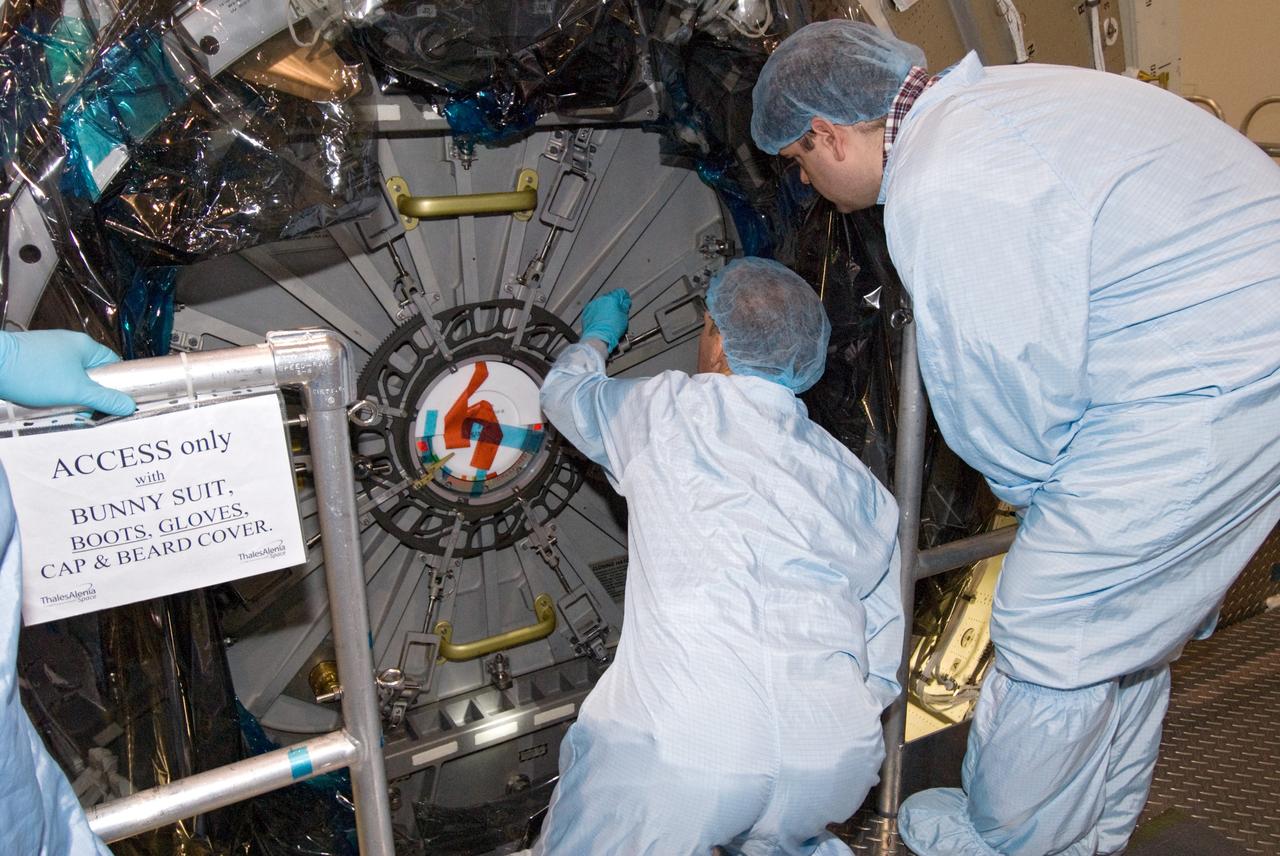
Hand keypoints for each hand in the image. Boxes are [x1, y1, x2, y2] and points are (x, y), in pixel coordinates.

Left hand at [0, 330, 135, 415]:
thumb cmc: (31, 372)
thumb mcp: (75, 391)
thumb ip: (105, 399)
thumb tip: (129, 405)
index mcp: (85, 345)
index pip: (113, 365)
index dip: (116, 384)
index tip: (114, 401)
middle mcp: (68, 344)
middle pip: (91, 373)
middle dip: (89, 393)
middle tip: (85, 408)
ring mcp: (49, 350)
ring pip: (70, 377)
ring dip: (69, 393)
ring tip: (62, 405)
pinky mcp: (33, 358)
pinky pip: (52, 377)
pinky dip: (51, 389)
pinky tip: (45, 399)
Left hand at [581, 289, 630, 350]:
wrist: (598, 338)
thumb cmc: (611, 329)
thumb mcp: (624, 317)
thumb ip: (625, 306)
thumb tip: (626, 302)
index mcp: (611, 298)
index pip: (620, 292)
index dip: (625, 298)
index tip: (626, 303)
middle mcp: (600, 300)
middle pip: (610, 298)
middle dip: (614, 304)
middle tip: (618, 314)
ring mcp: (592, 306)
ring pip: (601, 304)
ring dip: (606, 309)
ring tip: (610, 320)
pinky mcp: (587, 313)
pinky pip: (594, 310)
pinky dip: (598, 314)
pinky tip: (602, 322)